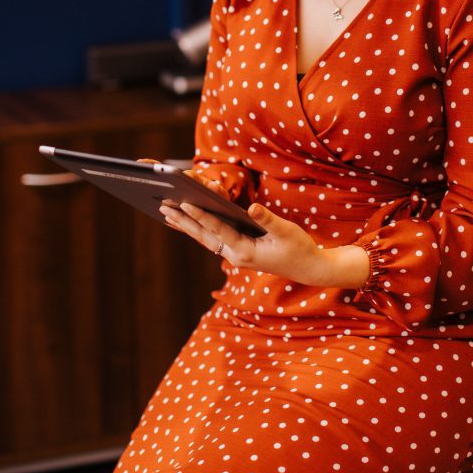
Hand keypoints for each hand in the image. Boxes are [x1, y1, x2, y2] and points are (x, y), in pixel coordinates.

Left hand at [159, 200, 369, 289]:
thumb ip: (268, 220)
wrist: (307, 267)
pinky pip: (214, 238)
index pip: (218, 230)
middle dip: (184, 221)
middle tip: (164, 208)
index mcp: (245, 252)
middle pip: (205, 236)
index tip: (185, 204)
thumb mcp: (286, 231)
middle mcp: (236, 255)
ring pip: (206, 238)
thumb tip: (252, 208)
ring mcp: (236, 254)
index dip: (201, 216)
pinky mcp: (238, 250)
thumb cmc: (299, 247)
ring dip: (188, 225)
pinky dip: (200, 228)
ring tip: (168, 213)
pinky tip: (189, 220)